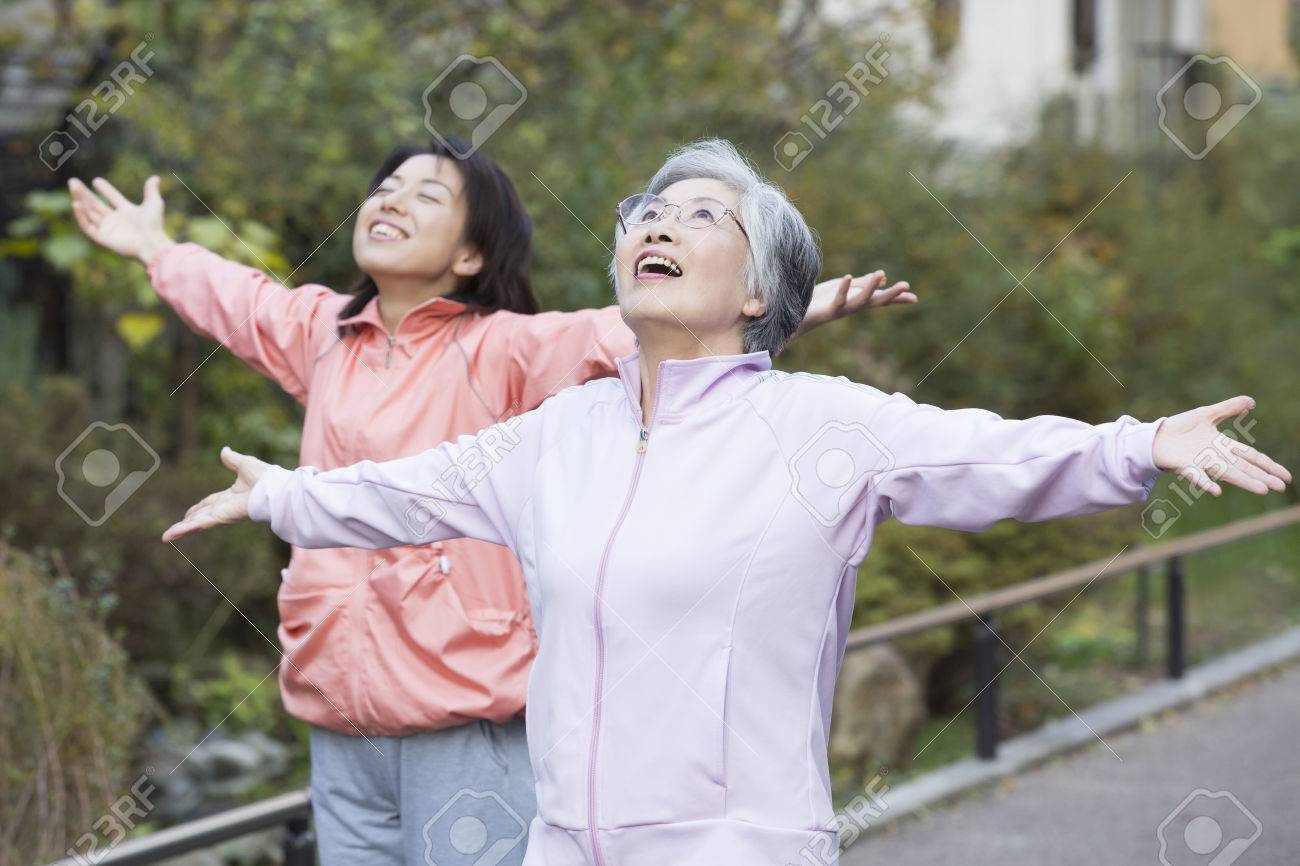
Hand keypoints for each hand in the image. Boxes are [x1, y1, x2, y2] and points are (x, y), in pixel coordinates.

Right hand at [69, 175, 173, 263]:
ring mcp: (108, 229)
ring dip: (80, 200)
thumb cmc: (154, 226)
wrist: (151, 243)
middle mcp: (116, 220)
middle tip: (72, 181)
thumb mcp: (154, 204)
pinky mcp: (103, 238)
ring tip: (73, 187)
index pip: (112, 198)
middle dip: (84, 193)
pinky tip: (76, 204)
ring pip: (89, 213)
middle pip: (96, 204)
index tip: (96, 181)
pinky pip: (88, 227)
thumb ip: (151, 191)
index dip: (105, 189)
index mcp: (127, 212)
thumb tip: (156, 177)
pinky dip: (81, 216)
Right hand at [162, 447, 274, 541]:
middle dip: (187, 522)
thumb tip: (224, 450)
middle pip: (201, 516)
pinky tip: (172, 534)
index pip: (210, 503)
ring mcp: (223, 514)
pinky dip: (185, 528)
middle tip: (173, 531)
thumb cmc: (265, 477)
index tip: (188, 513)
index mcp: (231, 497)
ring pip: (197, 522)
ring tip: (167, 537)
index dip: (199, 508)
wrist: (275, 488)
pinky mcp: (222, 517)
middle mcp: (226, 508)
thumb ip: (232, 459)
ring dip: (181, 529)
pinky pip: (200, 523)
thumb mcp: (244, 464)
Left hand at [797, 270, 916, 336]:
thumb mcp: (843, 288)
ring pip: (860, 301)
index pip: (880, 299)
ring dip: (871, 288)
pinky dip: (844, 289)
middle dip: (892, 295)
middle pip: (876, 302)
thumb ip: (861, 284)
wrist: (794, 316)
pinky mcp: (827, 311)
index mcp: (856, 301)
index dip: (896, 298)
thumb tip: (883, 279)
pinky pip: (838, 300)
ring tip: (881, 273)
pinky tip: (849, 276)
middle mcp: (851, 308)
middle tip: (907, 286)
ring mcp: (840, 310)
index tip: (915, 298)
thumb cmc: (818, 301)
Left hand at [1151, 396, 1291, 495]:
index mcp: (1223, 446)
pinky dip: (1206, 482)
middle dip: (1262, 476)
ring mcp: (1200, 463)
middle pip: (1243, 467)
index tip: (1286, 477)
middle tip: (1280, 487)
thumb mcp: (1207, 414)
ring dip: (1244, 480)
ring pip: (1227, 472)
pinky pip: (1196, 475)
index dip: (1268, 465)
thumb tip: (1252, 401)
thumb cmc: (1181, 428)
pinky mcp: (1184, 465)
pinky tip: (1216, 491)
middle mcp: (1215, 457)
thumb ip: (1228, 408)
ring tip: (1262, 489)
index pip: (1251, 456)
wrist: (1154, 436)